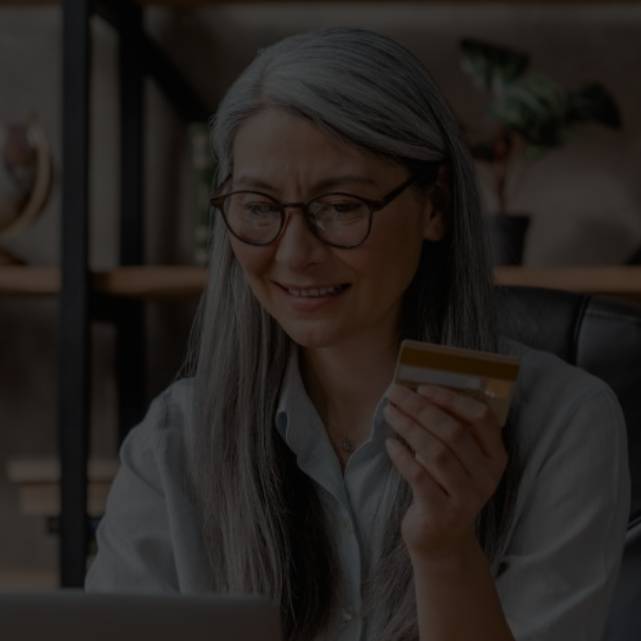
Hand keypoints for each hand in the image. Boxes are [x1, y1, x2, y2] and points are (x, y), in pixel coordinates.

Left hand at [383, 382, 507, 561]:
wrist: (442, 540)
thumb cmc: (445, 486)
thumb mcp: (458, 460)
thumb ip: (449, 431)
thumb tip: (417, 393)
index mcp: (495, 456)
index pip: (481, 417)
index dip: (452, 399)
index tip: (422, 388)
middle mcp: (487, 476)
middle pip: (454, 432)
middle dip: (420, 408)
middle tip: (395, 393)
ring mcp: (467, 496)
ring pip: (436, 452)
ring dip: (409, 427)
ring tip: (389, 413)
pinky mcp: (443, 512)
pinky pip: (420, 476)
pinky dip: (402, 457)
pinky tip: (389, 444)